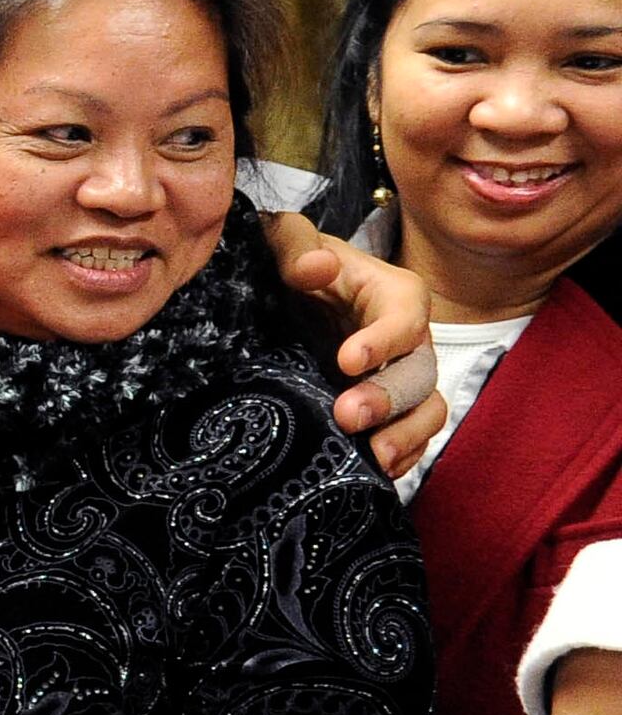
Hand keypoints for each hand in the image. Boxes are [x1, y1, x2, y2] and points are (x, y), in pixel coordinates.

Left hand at [260, 214, 441, 475]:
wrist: (292, 299)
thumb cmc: (297, 264)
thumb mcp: (287, 241)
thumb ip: (296, 245)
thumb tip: (316, 267)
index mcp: (394, 295)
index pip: (406, 316)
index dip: (384, 339)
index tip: (347, 360)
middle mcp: (410, 340)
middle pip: (418, 372)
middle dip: (388, 398)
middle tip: (349, 417)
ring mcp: (403, 377)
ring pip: (426, 410)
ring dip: (405, 436)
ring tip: (374, 459)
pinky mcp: (390, 410)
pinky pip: (413, 438)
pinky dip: (402, 456)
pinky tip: (372, 472)